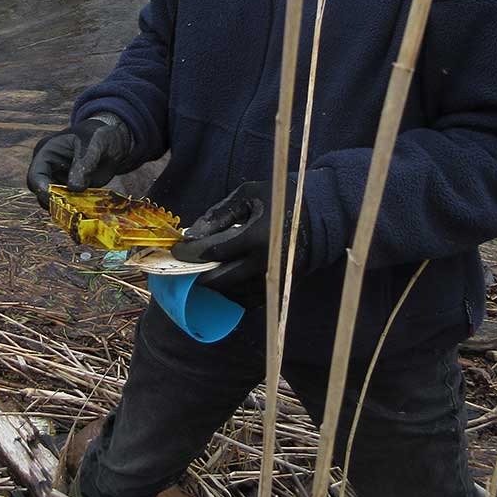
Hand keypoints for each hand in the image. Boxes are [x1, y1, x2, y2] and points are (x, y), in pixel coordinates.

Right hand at [27, 115, 132, 206]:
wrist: (113, 143)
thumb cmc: (99, 136)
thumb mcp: (94, 144)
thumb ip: (85, 163)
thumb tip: (75, 188)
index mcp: (47, 153)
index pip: (35, 176)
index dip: (43, 190)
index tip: (57, 200)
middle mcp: (49, 170)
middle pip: (41, 193)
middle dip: (55, 202)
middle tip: (73, 208)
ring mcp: (60, 182)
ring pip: (54, 203)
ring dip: (67, 208)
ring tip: (84, 206)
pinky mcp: (72, 192)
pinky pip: (69, 206)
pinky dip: (77, 210)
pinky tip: (89, 209)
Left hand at [172, 178, 309, 305]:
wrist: (318, 218)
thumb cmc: (280, 200)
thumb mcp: (249, 195)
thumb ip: (220, 213)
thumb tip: (193, 233)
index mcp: (257, 237)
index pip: (215, 252)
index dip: (193, 253)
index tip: (178, 250)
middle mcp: (265, 263)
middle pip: (221, 279)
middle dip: (199, 275)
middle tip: (186, 268)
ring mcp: (273, 280)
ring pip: (234, 294)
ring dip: (215, 287)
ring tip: (203, 275)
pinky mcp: (279, 289)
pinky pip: (249, 301)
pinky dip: (233, 294)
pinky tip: (225, 283)